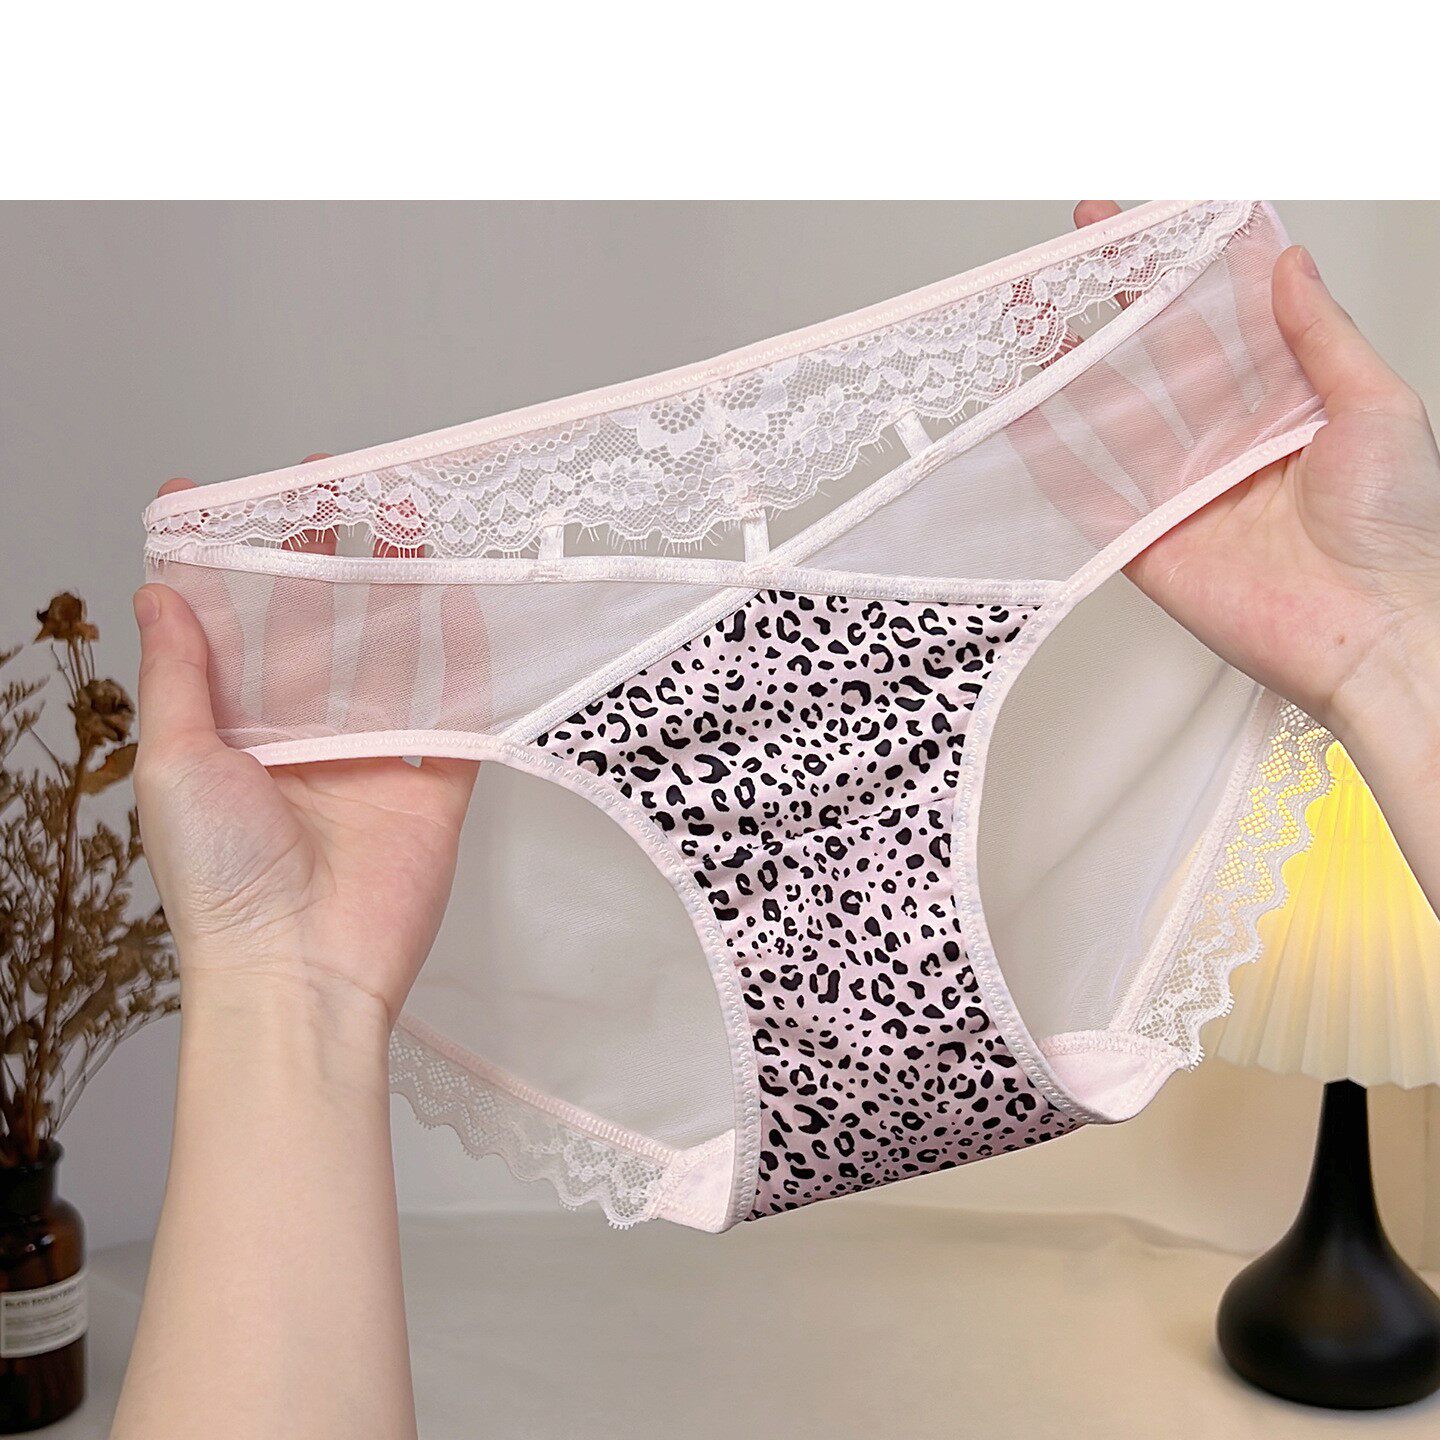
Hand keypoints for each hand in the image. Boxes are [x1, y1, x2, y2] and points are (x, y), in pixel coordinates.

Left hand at [133, 465, 478, 1023]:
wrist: (301, 973)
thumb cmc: (221, 880)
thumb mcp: (175, 764)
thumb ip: (179, 676)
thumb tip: (156, 592)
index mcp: (232, 734)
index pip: (229, 632)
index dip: (224, 567)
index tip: (215, 500)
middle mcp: (301, 739)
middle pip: (316, 631)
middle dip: (321, 560)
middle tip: (332, 487)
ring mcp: (372, 760)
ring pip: (390, 658)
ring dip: (397, 592)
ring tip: (405, 523)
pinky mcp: (432, 788)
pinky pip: (456, 712)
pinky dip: (466, 660)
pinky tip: (464, 602)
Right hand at [1075, 201, 1439, 745]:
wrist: (1372, 633)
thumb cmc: (1397, 530)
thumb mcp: (1376, 406)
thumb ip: (1323, 336)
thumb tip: (1289, 263)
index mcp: (1289, 405)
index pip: (1231, 320)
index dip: (1195, 268)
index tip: (1160, 222)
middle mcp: (1232, 443)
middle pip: (1164, 358)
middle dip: (1123, 300)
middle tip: (1085, 249)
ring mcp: (1186, 493)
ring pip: (1119, 417)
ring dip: (1078, 368)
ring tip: (1038, 318)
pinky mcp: (1151, 545)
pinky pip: (1092, 497)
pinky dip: (1054, 461)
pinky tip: (1025, 417)